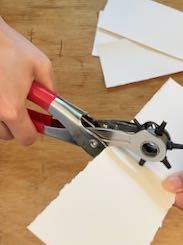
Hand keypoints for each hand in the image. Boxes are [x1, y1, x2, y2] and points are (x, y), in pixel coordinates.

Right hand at [0, 17, 54, 144]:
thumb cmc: (5, 45)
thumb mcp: (40, 65)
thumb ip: (51, 89)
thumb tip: (53, 100)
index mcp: (11, 109)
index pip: (26, 139)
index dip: (35, 131)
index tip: (37, 122)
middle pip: (9, 135)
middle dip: (17, 124)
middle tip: (21, 108)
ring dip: (3, 118)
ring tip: (8, 97)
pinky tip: (0, 93)